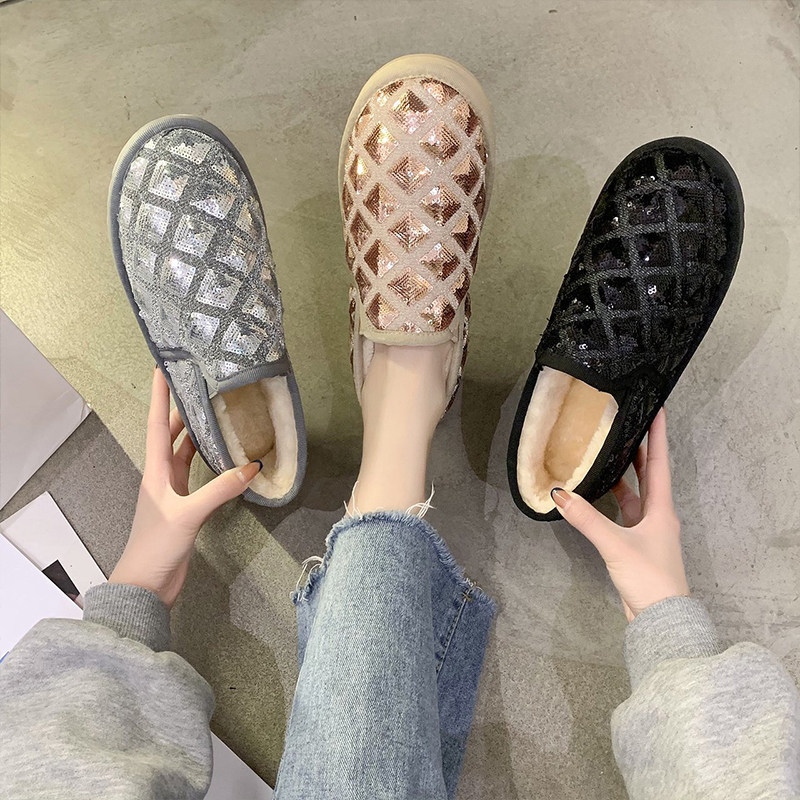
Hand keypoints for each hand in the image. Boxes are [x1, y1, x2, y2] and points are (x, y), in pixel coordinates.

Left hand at [109, 368, 261, 607]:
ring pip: (184, 453)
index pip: (157, 425)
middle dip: (181, 410)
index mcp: (155, 471)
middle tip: (199, 386)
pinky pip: (196, 475)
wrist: (145, 585)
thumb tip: (252, 466)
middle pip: (170, 435)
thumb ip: (220, 490)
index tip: (162, 369)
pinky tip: (223, 456)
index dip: (159, 397)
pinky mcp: (184, 507)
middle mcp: (161, 476)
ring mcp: (172, 492)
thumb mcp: (189, 515)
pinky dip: (208, 462)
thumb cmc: (157, 545)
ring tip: (214, 413)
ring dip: (195, 434)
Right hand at [551, 408, 689, 620]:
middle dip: (641, 449)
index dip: (659, 435)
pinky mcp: (637, 546)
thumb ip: (585, 519)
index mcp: (662, 509)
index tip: (658, 408)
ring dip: (627, 474)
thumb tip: (558, 494)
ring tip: (611, 452)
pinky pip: (625, 513)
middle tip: (630, 424)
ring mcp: (649, 531)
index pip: (660, 463)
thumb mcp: (615, 545)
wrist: (661, 619)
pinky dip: (614, 500)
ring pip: (637, 494)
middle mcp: (658, 516)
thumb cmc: (649, 577)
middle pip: (650, 475)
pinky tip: (600, 494)